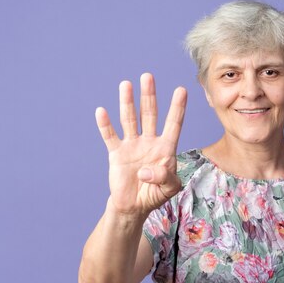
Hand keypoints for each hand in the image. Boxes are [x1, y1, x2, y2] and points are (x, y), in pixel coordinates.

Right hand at [95, 73, 186, 215]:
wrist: (134, 206)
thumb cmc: (155, 194)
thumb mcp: (170, 188)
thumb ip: (165, 178)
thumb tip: (145, 171)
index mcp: (166, 148)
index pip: (173, 124)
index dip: (177, 108)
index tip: (181, 90)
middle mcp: (149, 141)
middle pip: (149, 114)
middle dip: (149, 96)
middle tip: (148, 76)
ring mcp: (132, 145)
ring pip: (130, 119)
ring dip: (127, 103)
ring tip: (126, 84)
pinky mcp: (116, 153)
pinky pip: (110, 136)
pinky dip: (105, 125)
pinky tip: (102, 112)